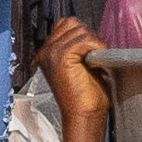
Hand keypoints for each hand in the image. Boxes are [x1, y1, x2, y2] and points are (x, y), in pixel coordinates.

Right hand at [39, 17, 111, 139]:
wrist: (83, 117)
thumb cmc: (86, 97)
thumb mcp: (80, 66)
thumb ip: (79, 47)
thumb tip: (91, 33)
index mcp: (48, 54)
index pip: (66, 25)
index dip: (83, 34)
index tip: (93, 51)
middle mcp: (46, 51)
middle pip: (73, 23)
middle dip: (89, 36)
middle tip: (96, 57)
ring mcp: (51, 53)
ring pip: (79, 29)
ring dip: (94, 42)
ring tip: (96, 61)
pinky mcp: (60, 57)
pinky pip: (84, 39)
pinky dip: (96, 47)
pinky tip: (96, 62)